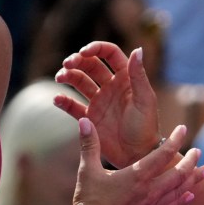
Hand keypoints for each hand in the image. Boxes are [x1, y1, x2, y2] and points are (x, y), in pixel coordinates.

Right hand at [55, 43, 161, 168]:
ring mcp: (99, 101)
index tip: (83, 52)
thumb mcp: (145, 100)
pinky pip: (72, 106)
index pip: (109, 54)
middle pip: (90, 65)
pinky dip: (63, 101)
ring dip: (68, 76)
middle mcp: (110, 86)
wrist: (137, 156)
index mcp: (126, 78)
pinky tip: (57, 99)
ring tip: (60, 78)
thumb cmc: (146, 128)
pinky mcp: (89, 117)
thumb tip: (137, 49)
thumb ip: (139, 75)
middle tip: (67, 64)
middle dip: (77, 61)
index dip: (96, 48)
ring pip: (79, 81)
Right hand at [71, 117, 203, 204]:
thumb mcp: (87, 171)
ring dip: (194, 179)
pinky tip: (190, 195)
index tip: (183, 129)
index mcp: (137, 175)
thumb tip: (83, 120)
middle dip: (192, 161)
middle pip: (179, 172)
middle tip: (199, 152)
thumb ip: (89, 144)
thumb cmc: (87, 201)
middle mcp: (149, 190)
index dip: (175, 140)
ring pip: (180, 190)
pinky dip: (183, 199)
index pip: (163, 153)